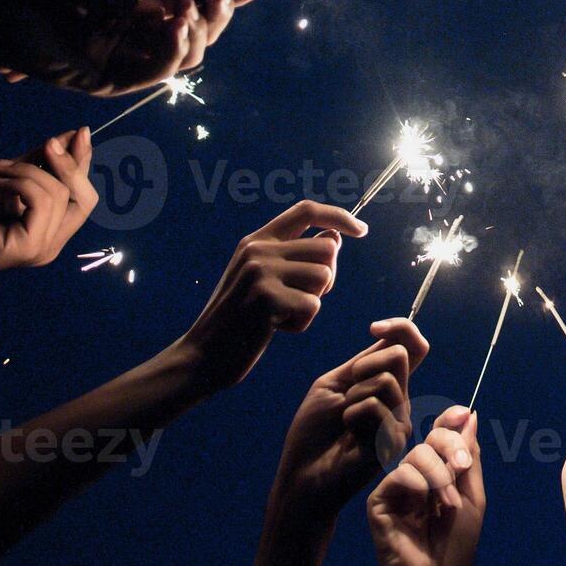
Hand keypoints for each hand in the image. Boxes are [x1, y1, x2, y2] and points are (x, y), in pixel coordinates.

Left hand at [0, 0, 265, 97]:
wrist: (8, 3)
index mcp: (150, 14)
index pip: (201, 10)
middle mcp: (143, 41)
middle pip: (202, 38)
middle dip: (218, 16)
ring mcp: (128, 63)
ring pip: (185, 60)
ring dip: (196, 35)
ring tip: (189, 8)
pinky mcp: (111, 81)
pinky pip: (154, 73)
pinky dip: (171, 50)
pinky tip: (176, 25)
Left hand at [0, 129, 96, 281]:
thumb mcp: (6, 177)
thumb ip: (38, 162)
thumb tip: (71, 136)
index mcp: (51, 227)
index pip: (83, 195)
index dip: (84, 162)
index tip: (80, 131)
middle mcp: (53, 241)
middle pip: (86, 198)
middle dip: (70, 164)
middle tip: (48, 143)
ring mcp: (43, 247)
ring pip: (60, 195)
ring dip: (29, 171)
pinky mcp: (30, 247)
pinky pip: (42, 203)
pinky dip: (22, 183)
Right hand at [172, 201, 367, 390]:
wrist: (203, 355)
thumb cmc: (240, 320)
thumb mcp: (263, 280)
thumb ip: (295, 257)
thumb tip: (336, 235)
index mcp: (256, 240)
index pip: (306, 211)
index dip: (338, 215)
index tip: (362, 229)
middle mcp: (258, 249)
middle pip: (327, 248)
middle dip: (326, 278)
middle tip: (297, 299)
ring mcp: (260, 272)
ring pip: (324, 277)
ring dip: (312, 302)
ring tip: (281, 315)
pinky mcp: (266, 298)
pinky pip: (313, 306)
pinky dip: (301, 323)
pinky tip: (275, 329)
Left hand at [271, 319, 430, 517]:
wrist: (303, 475)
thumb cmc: (314, 433)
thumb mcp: (335, 385)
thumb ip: (365, 362)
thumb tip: (391, 334)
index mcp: (388, 386)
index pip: (413, 346)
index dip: (401, 327)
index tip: (373, 327)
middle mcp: (400, 403)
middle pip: (398, 355)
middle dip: (362, 367)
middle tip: (344, 397)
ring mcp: (400, 422)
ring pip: (386, 381)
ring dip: (353, 397)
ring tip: (344, 422)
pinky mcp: (395, 442)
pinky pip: (375, 408)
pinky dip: (351, 416)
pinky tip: (348, 438)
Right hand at [367, 405, 485, 565]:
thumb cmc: (455, 546)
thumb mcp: (471, 497)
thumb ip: (468, 458)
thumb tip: (471, 417)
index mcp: (438, 475)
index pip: (440, 438)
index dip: (450, 421)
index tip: (464, 412)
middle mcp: (416, 478)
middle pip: (430, 440)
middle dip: (449, 447)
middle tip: (460, 465)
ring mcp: (396, 488)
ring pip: (416, 455)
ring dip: (439, 474)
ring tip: (448, 502)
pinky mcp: (379, 500)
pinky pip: (400, 474)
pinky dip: (419, 484)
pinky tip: (426, 503)